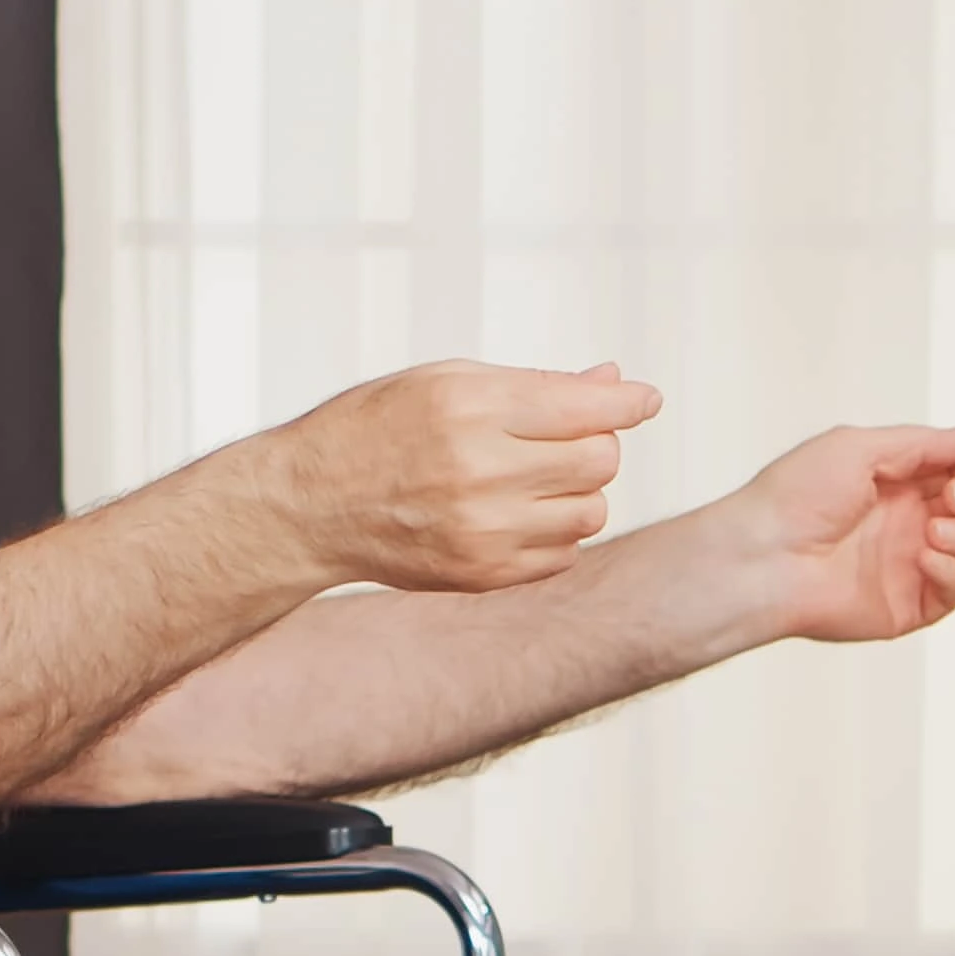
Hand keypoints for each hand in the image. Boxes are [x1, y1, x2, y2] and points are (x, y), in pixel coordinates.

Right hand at [281, 357, 658, 592]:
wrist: (310, 505)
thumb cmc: (377, 428)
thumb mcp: (445, 380)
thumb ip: (534, 384)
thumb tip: (615, 381)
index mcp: (468, 407)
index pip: (586, 407)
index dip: (627, 401)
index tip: (644, 400)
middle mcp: (479, 470)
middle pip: (600, 461)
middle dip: (597, 444)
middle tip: (563, 438)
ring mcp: (482, 530)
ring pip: (591, 512)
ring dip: (578, 492)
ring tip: (534, 479)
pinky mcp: (482, 575)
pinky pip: (563, 555)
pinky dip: (556, 533)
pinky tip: (516, 515)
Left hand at [707, 424, 954, 644]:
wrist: (764, 556)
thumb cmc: (795, 496)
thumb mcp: (858, 448)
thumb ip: (919, 444)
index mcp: (898, 482)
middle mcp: (909, 523)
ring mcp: (910, 565)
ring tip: (936, 529)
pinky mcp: (908, 606)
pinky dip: (952, 572)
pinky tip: (926, 557)